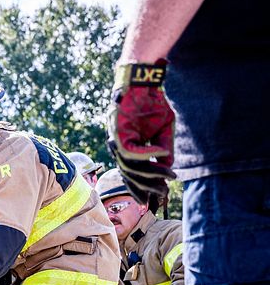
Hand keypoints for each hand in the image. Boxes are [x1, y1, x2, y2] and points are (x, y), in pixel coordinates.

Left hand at [107, 61, 176, 210]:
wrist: (142, 81)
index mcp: (125, 149)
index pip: (131, 175)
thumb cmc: (152, 103)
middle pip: (129, 175)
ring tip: (169, 178)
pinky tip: (160, 156)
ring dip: (151, 174)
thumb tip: (167, 168)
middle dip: (146, 189)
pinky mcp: (118, 132)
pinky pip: (131, 151)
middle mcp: (117, 147)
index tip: (152, 203)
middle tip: (161, 199)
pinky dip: (147, 156)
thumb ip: (163, 149)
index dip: (141, 189)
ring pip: (131, 166)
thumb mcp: (163, 129)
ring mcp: (116, 140)